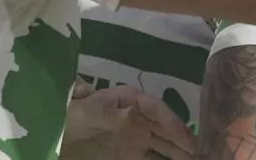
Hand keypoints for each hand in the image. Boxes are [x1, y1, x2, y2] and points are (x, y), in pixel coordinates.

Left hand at [62, 85, 195, 159]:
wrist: (55, 137)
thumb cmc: (71, 117)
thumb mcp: (88, 111)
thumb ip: (113, 113)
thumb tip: (135, 115)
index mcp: (128, 101)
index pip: (156, 109)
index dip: (174, 123)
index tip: (188, 138)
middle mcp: (136, 119)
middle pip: (164, 129)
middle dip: (182, 140)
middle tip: (200, 153)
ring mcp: (133, 139)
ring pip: (162, 146)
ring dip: (177, 153)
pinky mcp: (129, 156)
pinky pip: (151, 159)